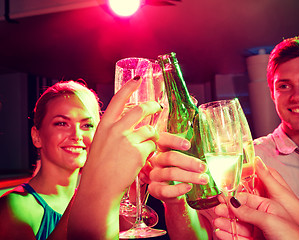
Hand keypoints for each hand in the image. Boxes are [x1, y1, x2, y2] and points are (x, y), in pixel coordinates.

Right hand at [68, 77, 161, 239]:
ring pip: (149, 131)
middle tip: (158, 107)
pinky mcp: (139, 152)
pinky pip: (152, 147)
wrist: (99, 189)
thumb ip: (110, 132)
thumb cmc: (98, 170)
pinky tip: (141, 161)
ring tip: (143, 149)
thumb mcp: (99, 144)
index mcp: (104, 126)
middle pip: (141, 110)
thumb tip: (123, 122)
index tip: (138, 78)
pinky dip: (150, 153)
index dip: (129, 87)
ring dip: (151, 138)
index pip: (118, 99)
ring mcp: (128, 140)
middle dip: (153, 107)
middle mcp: (115, 129)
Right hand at [147, 132, 208, 203]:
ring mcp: (154, 175)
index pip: (163, 139)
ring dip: (189, 176)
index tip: (188, 145)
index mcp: (162, 149)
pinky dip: (178, 189)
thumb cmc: (180, 172)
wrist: (173, 193)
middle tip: (203, 167)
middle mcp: (156, 161)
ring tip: (203, 179)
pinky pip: (165, 190)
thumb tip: (209, 151)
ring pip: (170, 173)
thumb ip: (191, 154)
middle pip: (169, 157)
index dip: (173, 141)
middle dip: (189, 162)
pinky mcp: (154, 190)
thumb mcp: (184, 161)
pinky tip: (189, 187)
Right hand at [213, 157, 298, 239]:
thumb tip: (235, 199)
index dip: (234, 195)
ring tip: (217, 221)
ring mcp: (261, 229)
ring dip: (227, 222)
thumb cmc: (295, 237)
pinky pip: (241, 236)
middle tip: (217, 209)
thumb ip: (251, 209)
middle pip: (242, 210)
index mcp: (271, 204)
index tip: (222, 195)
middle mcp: (265, 215)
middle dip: (228, 209)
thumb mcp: (271, 218)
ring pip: (239, 224)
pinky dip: (230, 235)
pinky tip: (222, 233)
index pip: (248, 196)